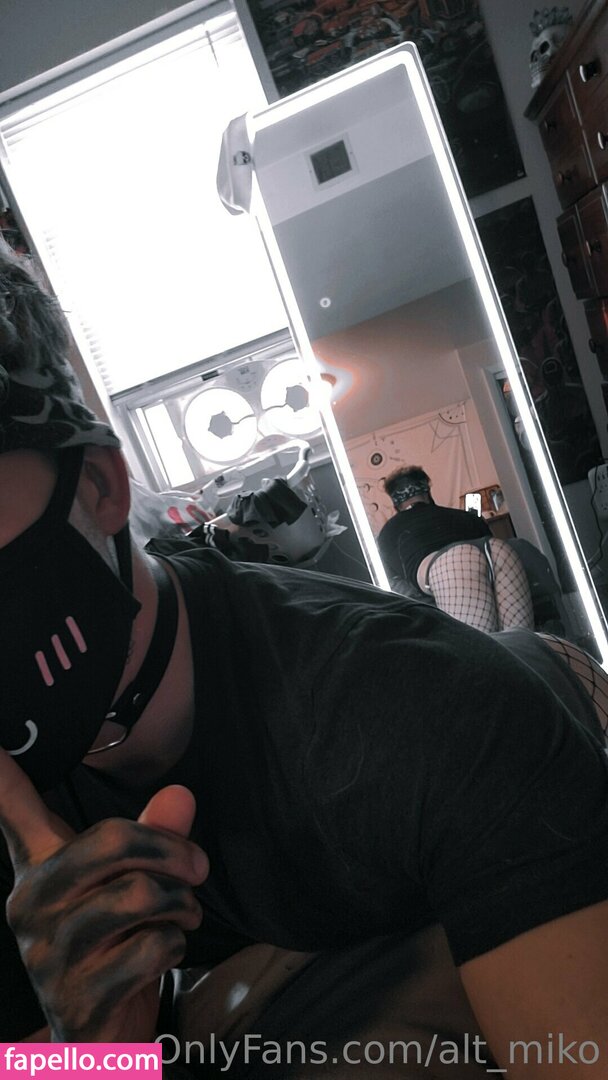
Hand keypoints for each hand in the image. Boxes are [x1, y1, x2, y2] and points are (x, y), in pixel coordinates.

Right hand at [0, 750, 207, 1041]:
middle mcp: (30, 905)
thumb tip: (181, 794)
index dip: (1, 772)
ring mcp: (47, 954)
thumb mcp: (133, 881)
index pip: (12, 808)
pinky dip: (177, 945)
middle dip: (173, 851)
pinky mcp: (75, 998)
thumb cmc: (115, 944)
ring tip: (184, 914)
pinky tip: (164, 953)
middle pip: (113, 841)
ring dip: (183, 904)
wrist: (101, 1038)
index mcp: (40, 867)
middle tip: (198, 867)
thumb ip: (154, 835)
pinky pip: (152, 946)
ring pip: (142, 895)